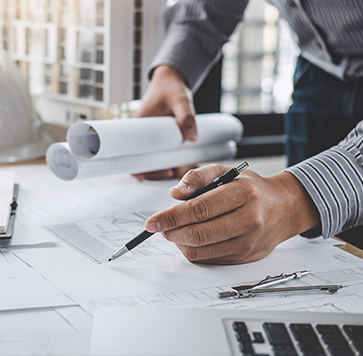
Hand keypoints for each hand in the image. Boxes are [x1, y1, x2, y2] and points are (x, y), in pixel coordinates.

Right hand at [132, 65, 196, 180]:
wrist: (171, 79)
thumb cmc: (170, 87)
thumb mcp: (180, 100)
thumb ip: (187, 117)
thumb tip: (192, 137)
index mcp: (138, 123)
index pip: (128, 150)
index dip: (133, 165)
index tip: (140, 176)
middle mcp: (140, 131)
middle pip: (138, 158)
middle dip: (152, 171)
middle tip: (169, 174)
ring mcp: (148, 134)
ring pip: (148, 157)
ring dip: (158, 168)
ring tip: (174, 172)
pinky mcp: (156, 135)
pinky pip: (156, 152)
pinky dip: (163, 161)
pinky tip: (175, 166)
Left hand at [144, 164, 320, 263]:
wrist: (284, 208)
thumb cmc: (250, 188)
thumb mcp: (225, 171)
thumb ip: (197, 177)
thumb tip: (175, 194)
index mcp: (243, 194)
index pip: (199, 209)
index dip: (171, 217)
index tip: (152, 221)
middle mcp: (249, 219)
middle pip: (198, 234)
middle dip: (171, 232)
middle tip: (160, 227)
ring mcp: (248, 242)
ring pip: (201, 251)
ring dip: (179, 243)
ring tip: (176, 231)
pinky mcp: (244, 257)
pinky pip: (209, 259)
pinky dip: (193, 250)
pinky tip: (192, 238)